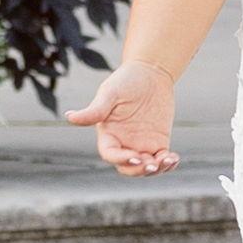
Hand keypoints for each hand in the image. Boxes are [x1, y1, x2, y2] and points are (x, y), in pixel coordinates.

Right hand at [67, 60, 176, 175]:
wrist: (150, 72)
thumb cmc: (126, 80)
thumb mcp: (110, 93)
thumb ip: (94, 110)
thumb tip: (69, 117)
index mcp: (108, 134)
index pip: (110, 154)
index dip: (121, 159)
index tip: (135, 156)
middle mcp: (123, 143)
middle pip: (128, 167)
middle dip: (139, 170)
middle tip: (152, 164)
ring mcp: (141, 144)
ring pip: (145, 167)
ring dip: (156, 170)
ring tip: (167, 160)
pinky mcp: (158, 142)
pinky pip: (161, 159)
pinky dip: (167, 163)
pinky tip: (173, 159)